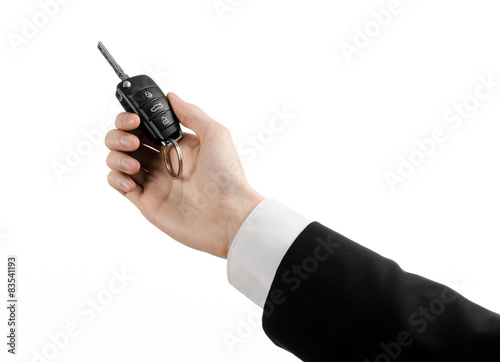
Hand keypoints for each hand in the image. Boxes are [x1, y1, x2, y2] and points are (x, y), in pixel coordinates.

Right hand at [105, 93, 263, 257]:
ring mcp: (153, 181)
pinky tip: (131, 179)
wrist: (229, 216)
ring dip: (116, 156)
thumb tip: (171, 96)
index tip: (135, 118)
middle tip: (133, 140)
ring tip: (135, 165)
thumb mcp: (216, 135)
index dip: (133, 118)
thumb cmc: (228, 177)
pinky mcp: (146, 201)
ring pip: (118, 160)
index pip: (144, 125)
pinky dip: (116, 178)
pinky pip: (119, 185)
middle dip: (119, 134)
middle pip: (125, 140)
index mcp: (177, 144)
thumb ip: (191, 113)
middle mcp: (162, 161)